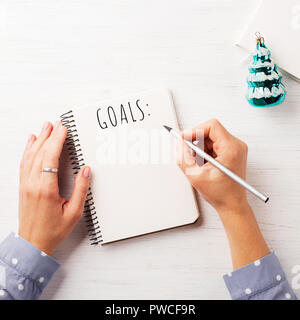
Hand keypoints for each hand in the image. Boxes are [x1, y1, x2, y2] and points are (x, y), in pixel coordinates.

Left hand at [19, 121, 90, 254]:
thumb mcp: (74, 213)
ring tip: (45, 127)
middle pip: (40, 153)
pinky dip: (28, 150)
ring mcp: (25, 184)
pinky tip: (31, 142)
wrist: (33, 243)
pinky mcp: (23, 186)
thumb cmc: (53, 230)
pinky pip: (24, 163)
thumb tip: (85, 170)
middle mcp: (33, 184)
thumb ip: (81, 190)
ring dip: (38, 139)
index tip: (63, 129)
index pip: (50, 157)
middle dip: (49, 135)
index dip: (57, 141)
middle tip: (56, 123)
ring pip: (30, 156)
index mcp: (46, 189)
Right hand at [177, 119, 247, 212]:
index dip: (194, 130)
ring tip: (198, 164)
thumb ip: (184, 157)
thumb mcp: (196, 175)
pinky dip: (204, 153)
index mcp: (231, 149)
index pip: (211, 126)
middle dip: (195, 141)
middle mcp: (236, 146)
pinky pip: (213, 145)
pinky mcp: (231, 152)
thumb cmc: (221, 194)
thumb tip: (178, 143)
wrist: (231, 205)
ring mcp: (234, 149)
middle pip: (210, 131)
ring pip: (210, 138)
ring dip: (199, 148)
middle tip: (188, 153)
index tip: (183, 138)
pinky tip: (203, 165)